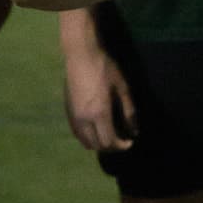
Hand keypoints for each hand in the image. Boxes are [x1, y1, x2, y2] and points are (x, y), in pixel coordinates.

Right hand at [63, 34, 136, 152]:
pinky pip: (77, 134)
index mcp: (99, 113)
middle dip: (111, 147)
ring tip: (110, 136)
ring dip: (98, 144)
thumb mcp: (122, 88)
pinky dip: (88, 137)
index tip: (130, 142)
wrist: (81, 56)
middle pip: (97, 145)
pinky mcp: (68, 112)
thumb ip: (129, 111)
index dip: (121, 146)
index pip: (109, 141)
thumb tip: (135, 131)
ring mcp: (74, 117)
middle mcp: (84, 119)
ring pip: (85, 142)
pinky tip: (96, 130)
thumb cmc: (105, 68)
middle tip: (121, 140)